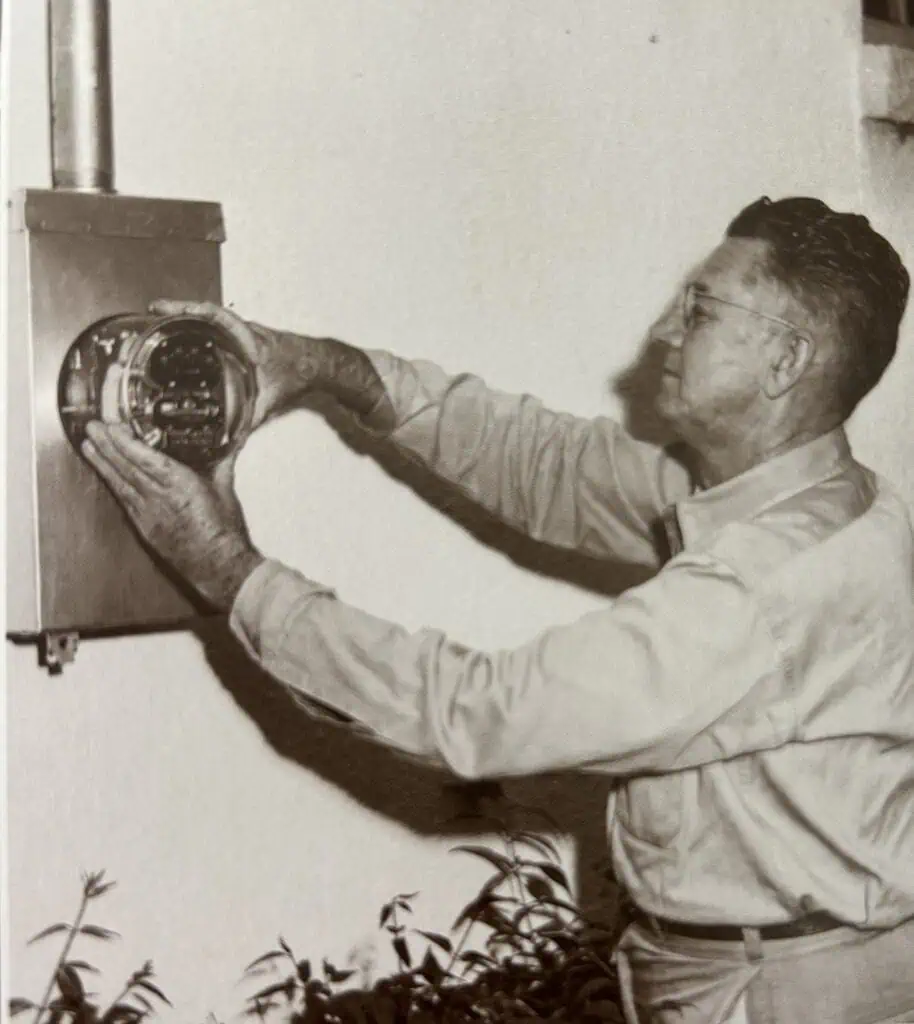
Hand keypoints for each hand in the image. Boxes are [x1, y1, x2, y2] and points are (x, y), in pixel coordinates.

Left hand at [82, 422, 264, 610]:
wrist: (219, 566)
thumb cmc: (224, 533)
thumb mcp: (225, 492)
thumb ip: (221, 466)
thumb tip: (226, 450)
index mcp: (181, 484)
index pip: (145, 457)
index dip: (125, 441)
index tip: (112, 426)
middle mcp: (160, 497)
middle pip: (127, 467)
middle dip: (106, 445)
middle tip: (91, 429)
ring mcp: (149, 514)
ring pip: (121, 483)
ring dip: (102, 464)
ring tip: (88, 447)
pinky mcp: (145, 528)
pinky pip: (125, 502)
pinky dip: (113, 485)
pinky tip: (106, 476)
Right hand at [149, 299, 311, 428]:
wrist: (317, 364)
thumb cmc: (299, 373)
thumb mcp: (271, 399)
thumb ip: (250, 418)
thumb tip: (232, 437)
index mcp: (248, 340)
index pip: (214, 316)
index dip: (185, 310)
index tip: (162, 308)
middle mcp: (244, 330)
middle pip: (206, 313)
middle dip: (178, 310)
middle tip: (154, 310)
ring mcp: (245, 330)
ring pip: (213, 318)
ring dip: (190, 316)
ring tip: (164, 318)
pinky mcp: (246, 335)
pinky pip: (220, 325)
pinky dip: (203, 325)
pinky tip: (190, 332)